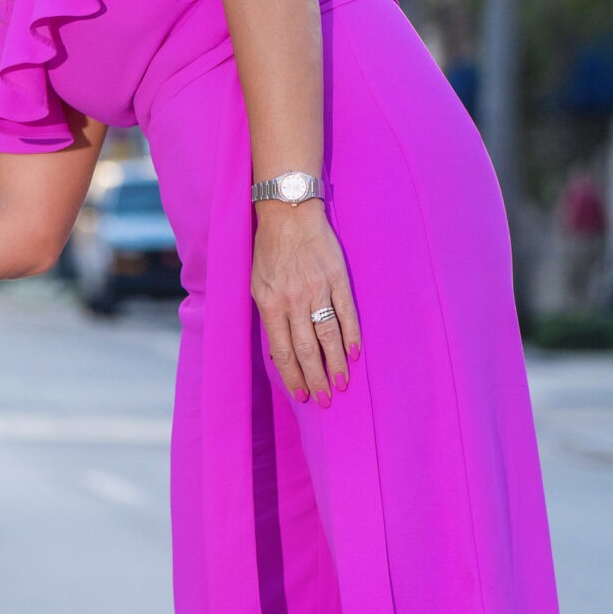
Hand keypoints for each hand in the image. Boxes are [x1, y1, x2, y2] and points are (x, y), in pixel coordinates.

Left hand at [251, 202, 359, 406]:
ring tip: (341, 384)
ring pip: (328, 335)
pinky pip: (346, 312)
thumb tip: (279, 349)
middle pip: (307, 349)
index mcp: (270, 303)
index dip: (293, 375)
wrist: (289, 213)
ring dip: (336, 363)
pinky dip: (351, 335)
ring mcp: (317, 289)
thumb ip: (269, 316)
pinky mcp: (337, 278)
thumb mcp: (257, 284)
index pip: (283, 350)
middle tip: (325, 400)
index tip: (302, 394)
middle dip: (316, 378)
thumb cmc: (269, 250)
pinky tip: (354, 353)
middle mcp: (294, 300)